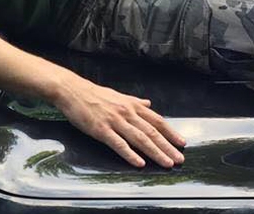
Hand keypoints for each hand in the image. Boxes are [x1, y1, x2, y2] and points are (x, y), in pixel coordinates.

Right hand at [55, 75, 185, 167]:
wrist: (72, 90)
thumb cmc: (93, 94)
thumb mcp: (117, 95)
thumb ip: (134, 101)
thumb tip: (148, 103)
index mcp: (131, 105)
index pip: (156, 120)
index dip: (170, 133)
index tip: (181, 143)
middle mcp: (126, 113)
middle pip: (151, 132)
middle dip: (167, 146)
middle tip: (179, 158)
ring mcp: (114, 121)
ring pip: (139, 139)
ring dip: (155, 152)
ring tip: (166, 163)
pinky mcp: (101, 130)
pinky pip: (119, 144)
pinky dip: (130, 154)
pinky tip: (139, 162)